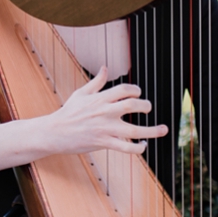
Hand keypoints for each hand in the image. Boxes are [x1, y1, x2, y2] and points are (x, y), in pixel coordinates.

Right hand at [46, 66, 168, 157]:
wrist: (54, 132)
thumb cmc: (68, 113)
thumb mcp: (81, 93)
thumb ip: (97, 82)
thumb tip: (105, 68)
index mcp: (100, 98)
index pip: (124, 89)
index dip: (136, 90)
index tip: (138, 94)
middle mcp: (105, 112)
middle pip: (133, 105)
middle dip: (146, 106)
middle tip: (148, 108)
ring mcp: (105, 128)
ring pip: (134, 130)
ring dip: (152, 130)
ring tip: (163, 129)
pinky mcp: (104, 143)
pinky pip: (125, 147)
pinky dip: (138, 148)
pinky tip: (143, 145)